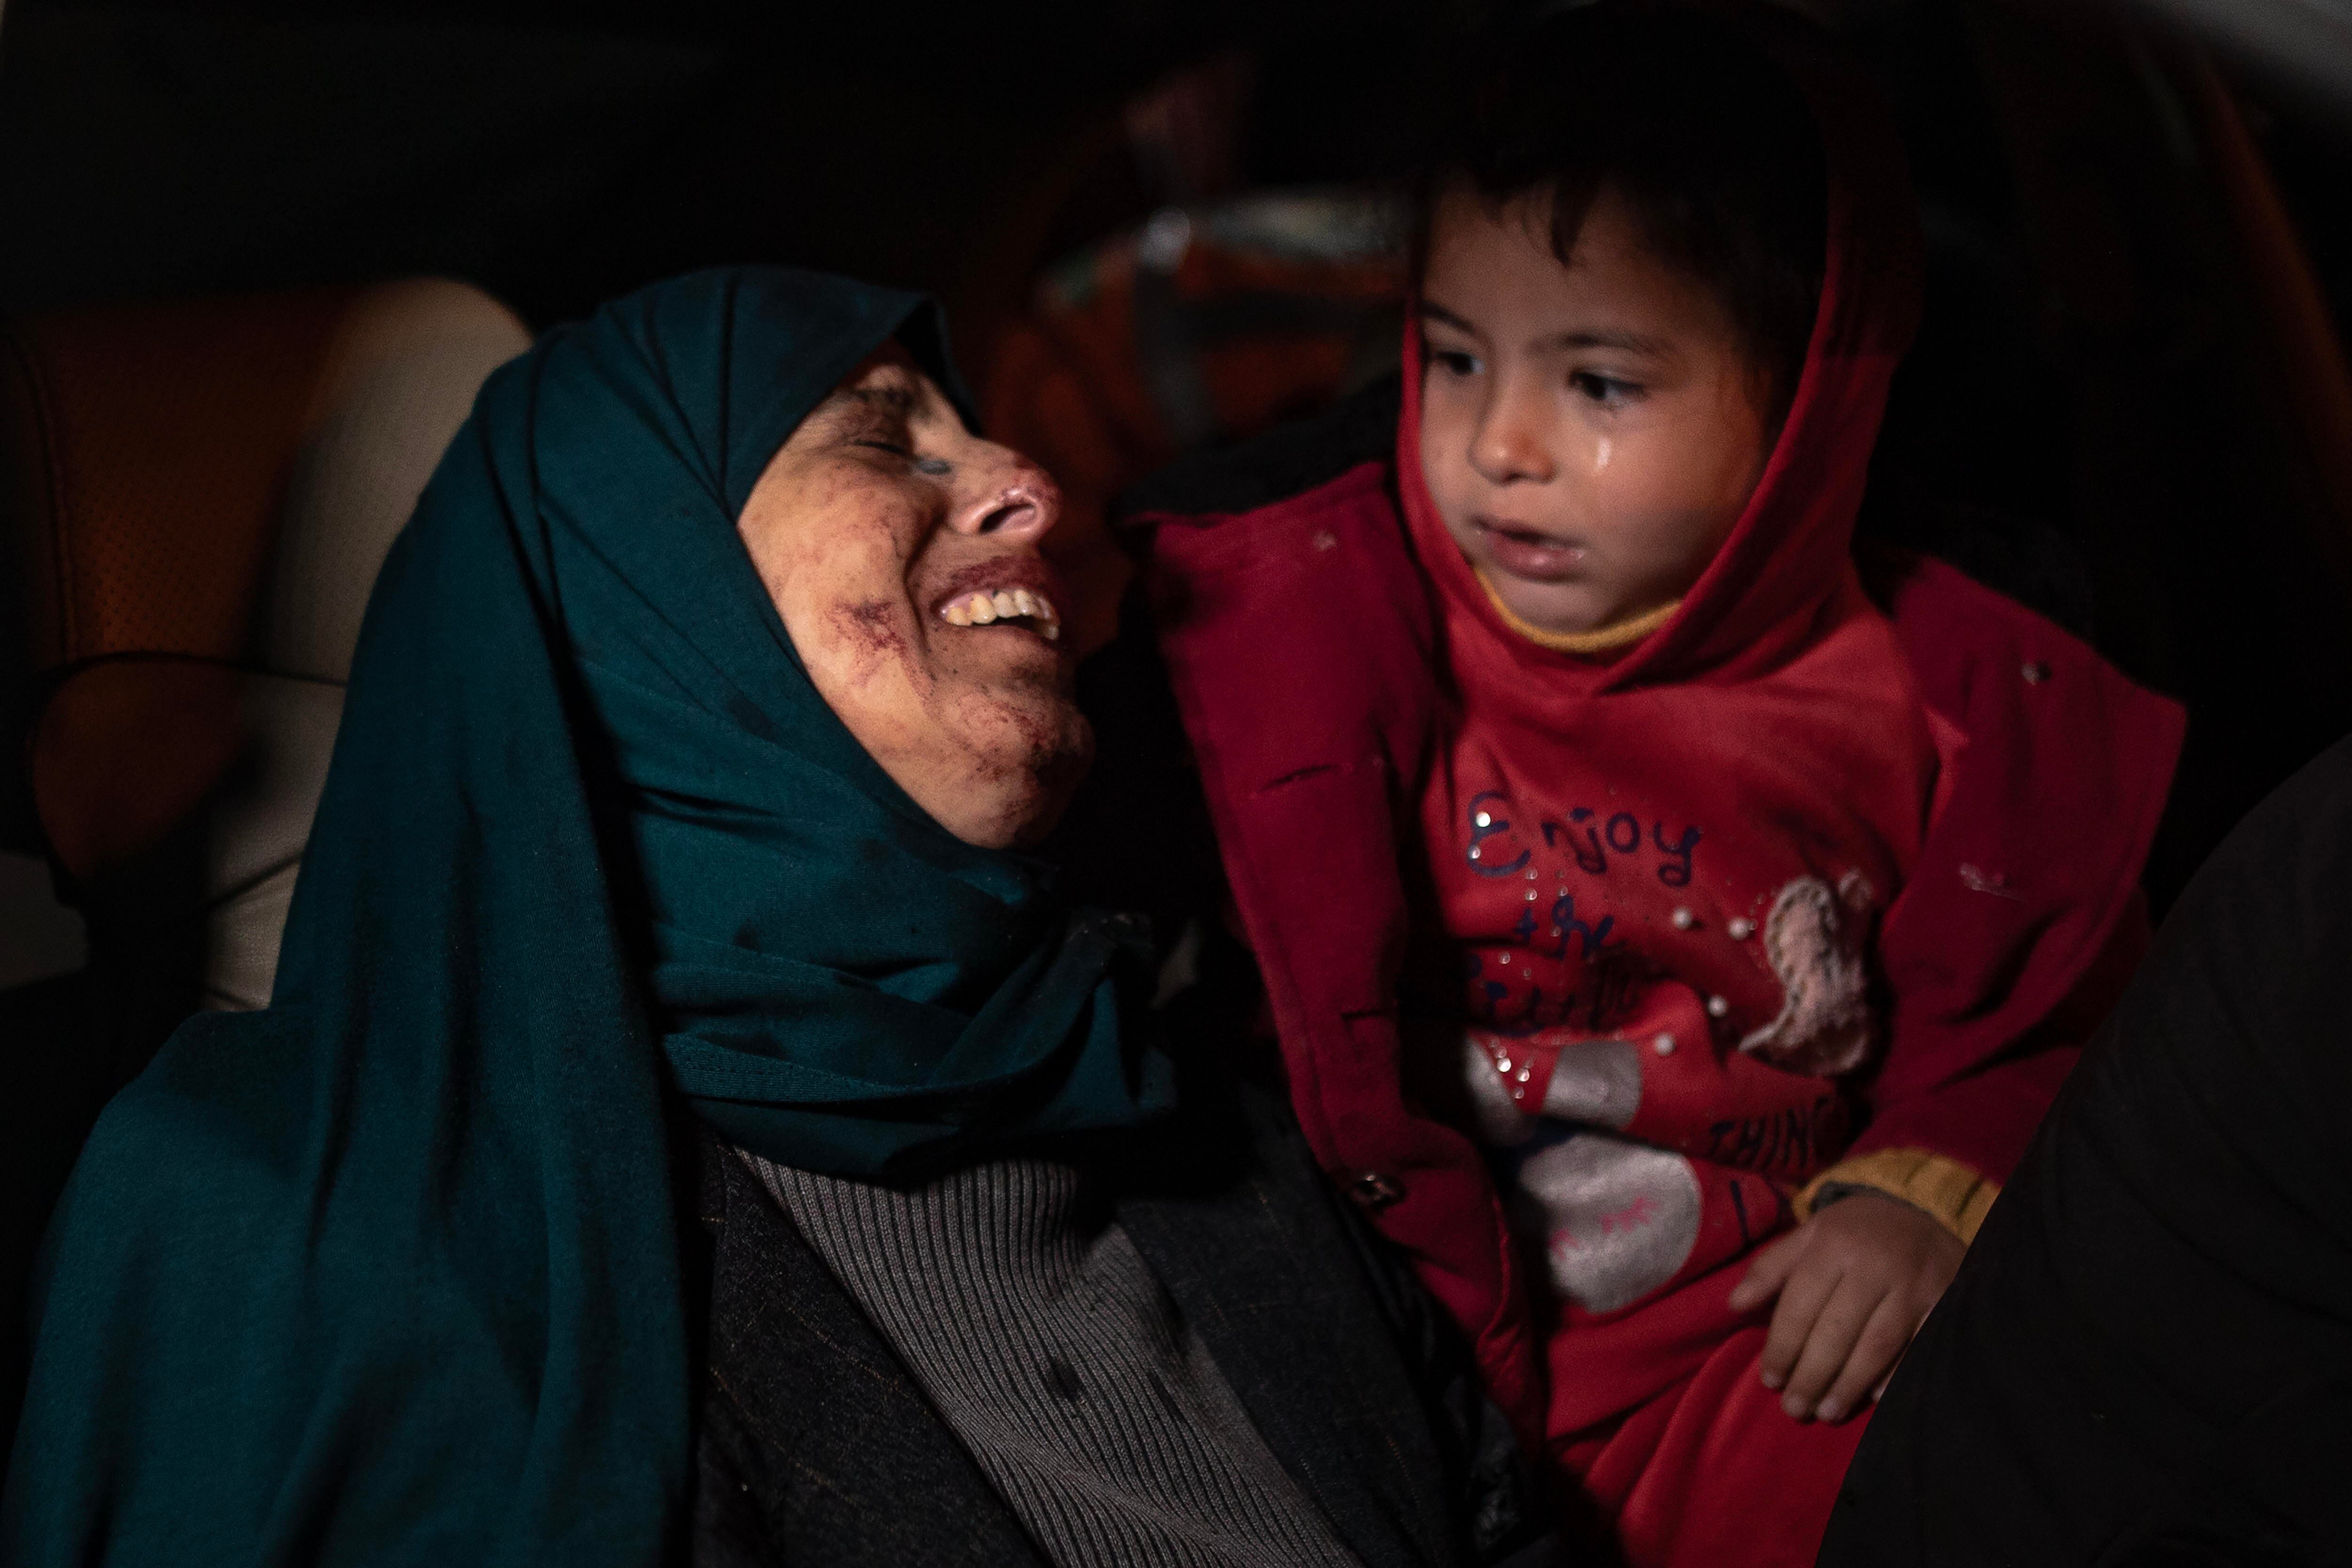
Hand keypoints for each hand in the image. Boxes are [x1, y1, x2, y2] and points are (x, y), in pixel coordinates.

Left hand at [1727, 1191, 1961, 1422]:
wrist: (1922, 1212)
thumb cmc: (1855, 1231)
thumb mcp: (1810, 1234)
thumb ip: (1771, 1268)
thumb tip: (1735, 1304)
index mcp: (1835, 1244)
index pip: (1801, 1304)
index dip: (1783, 1347)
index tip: (1770, 1381)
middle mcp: (1875, 1264)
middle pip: (1837, 1331)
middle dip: (1812, 1375)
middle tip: (1794, 1409)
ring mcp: (1915, 1285)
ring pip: (1877, 1345)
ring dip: (1849, 1384)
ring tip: (1826, 1411)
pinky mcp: (1947, 1302)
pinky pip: (1920, 1347)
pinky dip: (1898, 1375)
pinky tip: (1876, 1399)